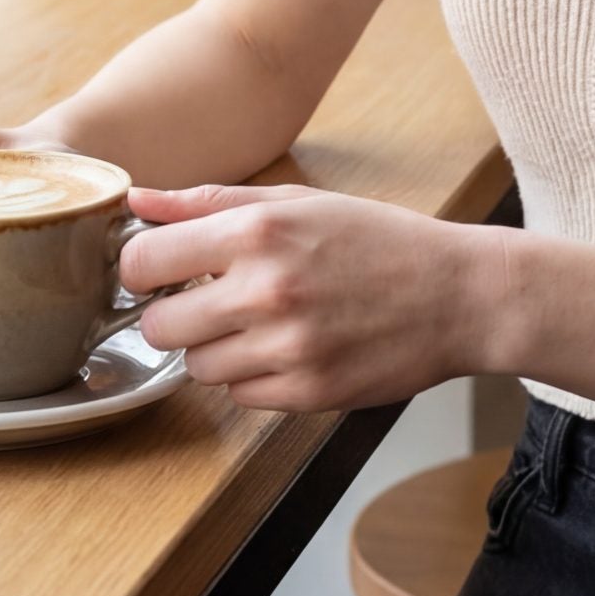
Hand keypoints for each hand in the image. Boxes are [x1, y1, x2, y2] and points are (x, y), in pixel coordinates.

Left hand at [121, 182, 509, 412]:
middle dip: (175, 315)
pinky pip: (240, 395)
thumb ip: (209, 202)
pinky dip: (255, 377)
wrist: (458, 294)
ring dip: (218, 348)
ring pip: (198, 366)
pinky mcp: (306, 392)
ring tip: (264, 323)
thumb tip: (136, 199)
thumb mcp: (298, 201)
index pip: (142, 261)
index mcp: (258, 231)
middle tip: (212, 301)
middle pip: (158, 326)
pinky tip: (292, 348)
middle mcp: (266, 289)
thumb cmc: (378, 240)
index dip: (142, 268)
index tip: (160, 271)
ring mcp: (287, 346)